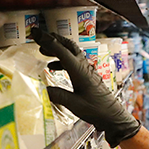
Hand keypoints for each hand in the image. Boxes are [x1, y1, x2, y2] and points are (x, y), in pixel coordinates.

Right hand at [31, 28, 140, 145]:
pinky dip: (61, 60)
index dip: (47, 40)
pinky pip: (73, 62)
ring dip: (56, 49)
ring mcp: (86, 70)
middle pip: (67, 45)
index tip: (35, 32)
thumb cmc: (96, 109)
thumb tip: (41, 90)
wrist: (112, 116)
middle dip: (52, 39)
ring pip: (70, 52)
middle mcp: (83, 66)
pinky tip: (52, 67)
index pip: (60, 50)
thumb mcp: (74, 104)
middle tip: (39, 36)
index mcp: (79, 70)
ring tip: (42, 50)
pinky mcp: (87, 76)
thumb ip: (58, 96)